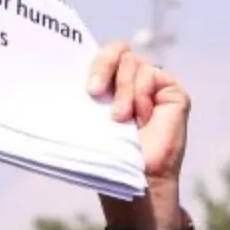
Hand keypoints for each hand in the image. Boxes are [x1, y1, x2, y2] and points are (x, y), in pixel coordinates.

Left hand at [87, 42, 189, 225]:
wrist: (137, 179)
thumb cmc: (111, 156)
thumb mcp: (90, 121)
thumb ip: (86, 94)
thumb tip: (58, 76)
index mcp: (109, 84)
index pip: (101, 55)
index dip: (94, 61)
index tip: (85, 85)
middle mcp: (130, 79)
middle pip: (118, 50)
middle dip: (103, 67)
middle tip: (95, 92)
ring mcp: (152, 83)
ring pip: (133, 63)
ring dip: (124, 92)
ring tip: (122, 120)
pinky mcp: (170, 90)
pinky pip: (152, 75)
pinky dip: (142, 96)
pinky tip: (143, 119)